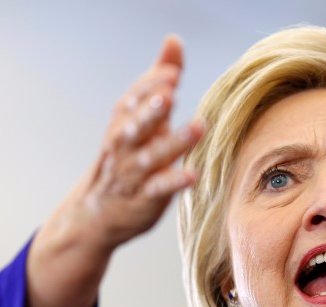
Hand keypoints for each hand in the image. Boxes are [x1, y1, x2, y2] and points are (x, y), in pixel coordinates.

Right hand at [25, 35, 203, 306]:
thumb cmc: (129, 156)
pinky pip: (158, 190)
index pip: (132, 100)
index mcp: (123, 123)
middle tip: (169, 95)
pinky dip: (173, 182)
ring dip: (172, 142)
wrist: (97, 214)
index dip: (150, 86)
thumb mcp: (144, 117)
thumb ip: (161, 80)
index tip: (171, 73)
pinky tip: (192, 175)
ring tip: (197, 127)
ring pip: (149, 157)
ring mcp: (132, 174)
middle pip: (134, 125)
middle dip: (150, 110)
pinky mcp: (143, 200)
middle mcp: (124, 147)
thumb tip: (173, 41)